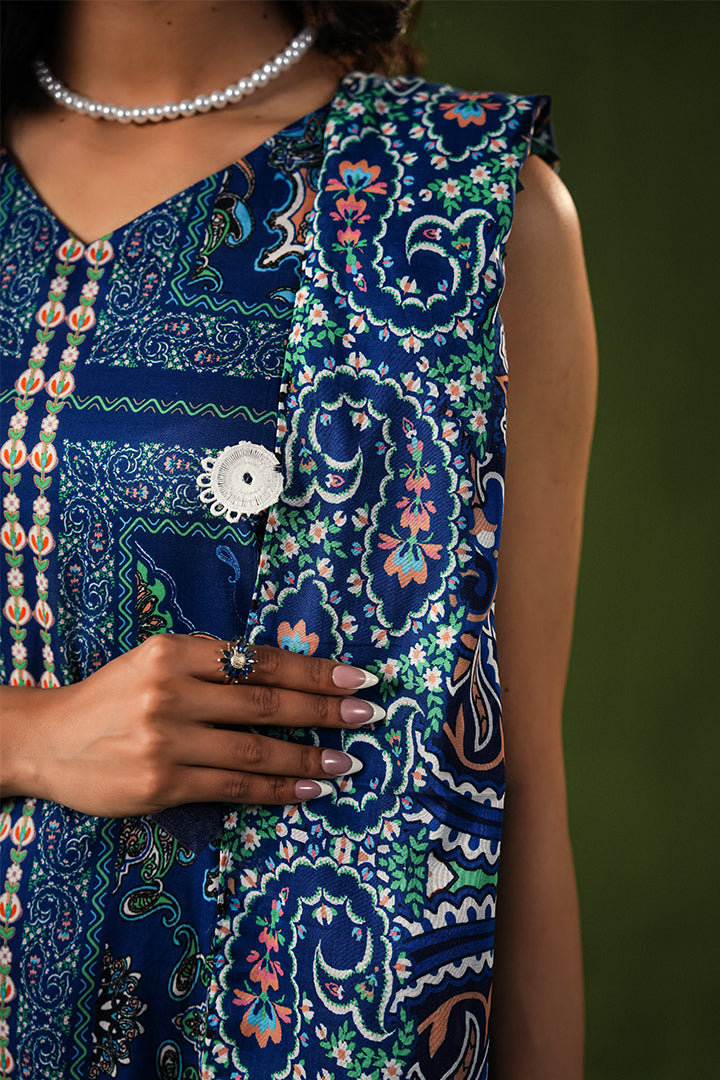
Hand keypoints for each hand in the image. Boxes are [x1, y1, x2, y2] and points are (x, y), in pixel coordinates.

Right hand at [1, 634, 382, 816]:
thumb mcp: (157, 662)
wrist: (46, 739)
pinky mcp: (161, 784)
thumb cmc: (112, 697)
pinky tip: (311, 789)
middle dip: (324, 709)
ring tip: (349, 761)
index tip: (355, 677)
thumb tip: (287, 679)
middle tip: (368, 714)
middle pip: (264, 702)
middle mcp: (171, 691)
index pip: (258, 661)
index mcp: (174, 652)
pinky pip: (233, 788)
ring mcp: (166, 740)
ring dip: (309, 757)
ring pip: (255, 751)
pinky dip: (278, 790)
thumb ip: (212, 667)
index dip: (312, 671)